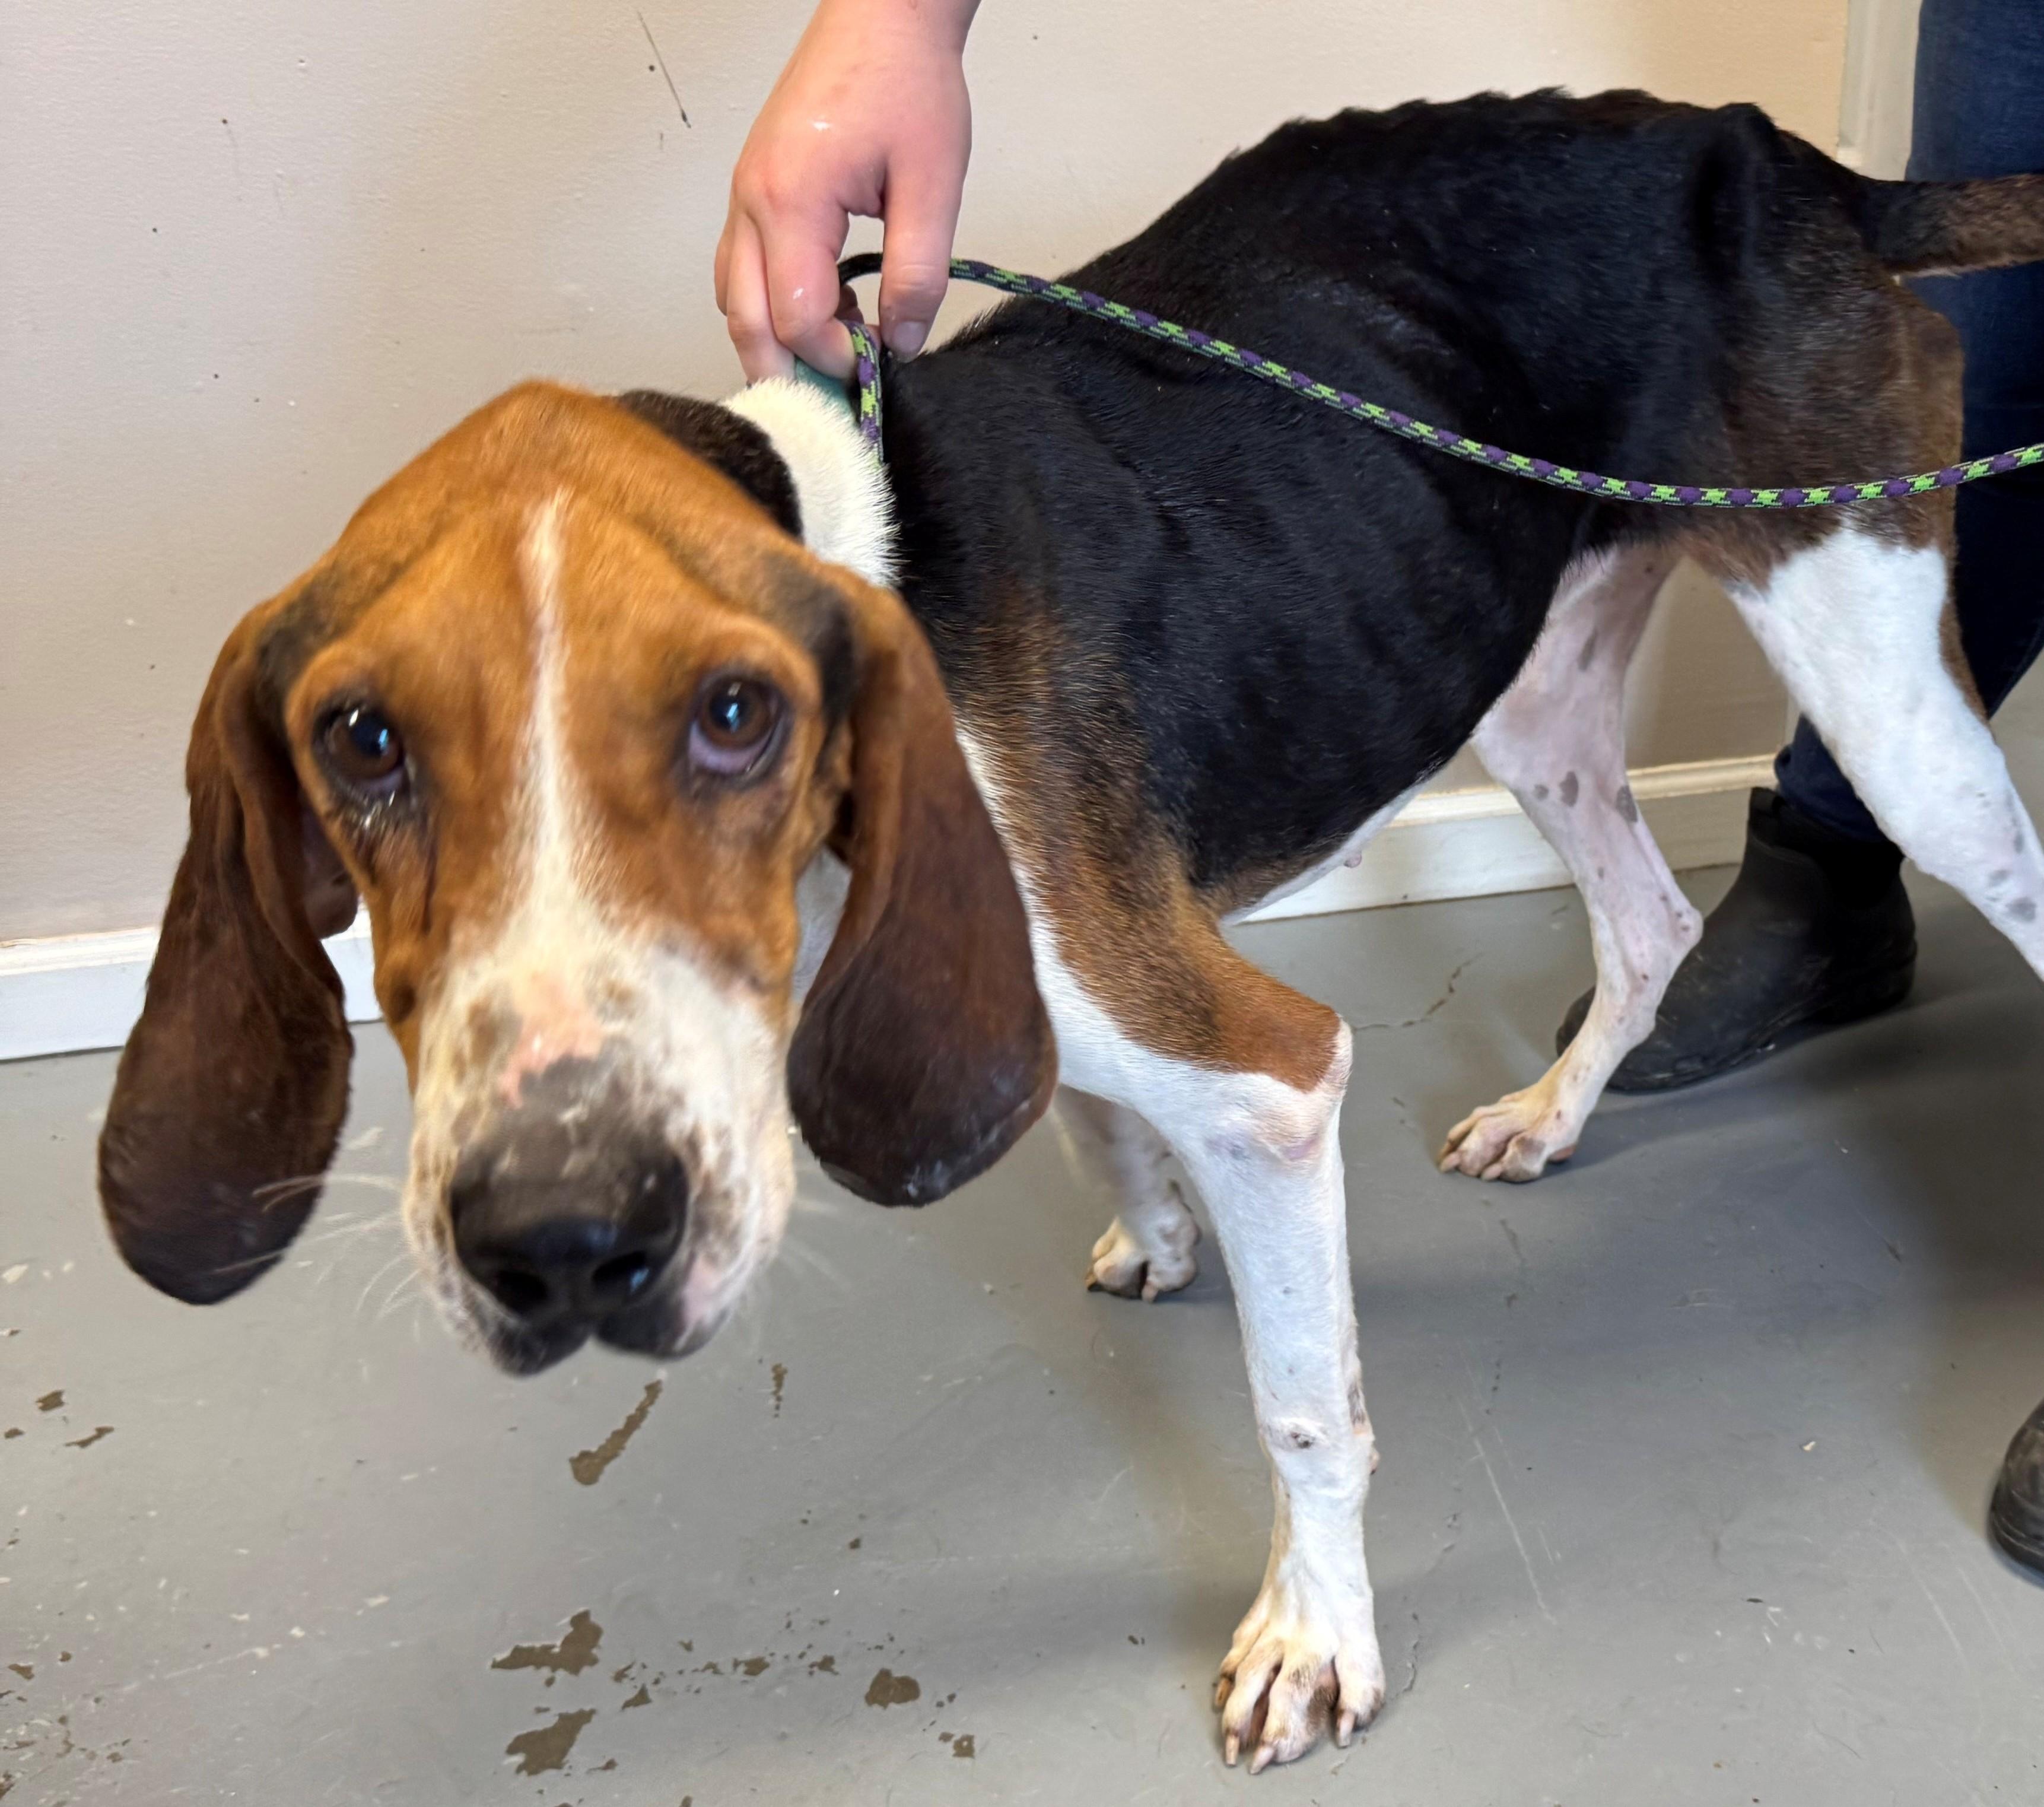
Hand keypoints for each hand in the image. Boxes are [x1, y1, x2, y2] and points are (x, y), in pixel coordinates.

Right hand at [716, 0, 976, 380]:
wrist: (883, 18)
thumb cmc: (905, 83)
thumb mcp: (933, 186)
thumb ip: (918, 273)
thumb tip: (905, 342)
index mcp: (792, 200)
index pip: (794, 319)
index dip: (835, 359)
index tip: (878, 366)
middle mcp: (751, 202)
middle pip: (744, 324)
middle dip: (788, 374)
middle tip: (840, 398)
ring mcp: (744, 196)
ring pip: (734, 300)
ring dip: (778, 340)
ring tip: (839, 347)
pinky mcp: (754, 193)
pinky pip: (742, 269)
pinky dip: (773, 305)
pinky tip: (827, 307)